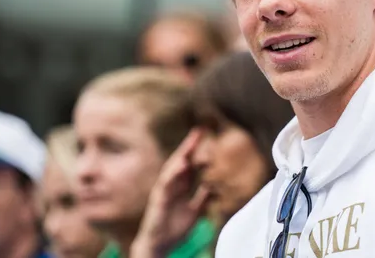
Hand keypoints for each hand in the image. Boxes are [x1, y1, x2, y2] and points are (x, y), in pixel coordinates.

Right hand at [131, 129, 210, 257]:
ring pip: (173, 168)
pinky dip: (174, 173)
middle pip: (182, 160)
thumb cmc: (174, 226)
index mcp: (181, 186)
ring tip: (192, 141)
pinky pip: (166, 183)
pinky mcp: (159, 199)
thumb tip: (216, 187)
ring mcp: (164, 190)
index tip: (209, 135)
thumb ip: (203, 197)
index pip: (191, 164)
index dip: (198, 150)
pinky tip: (182, 164)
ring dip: (182, 154)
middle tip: (200, 130)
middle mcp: (172, 184)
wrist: (159, 244)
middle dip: (190, 145)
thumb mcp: (194, 210)